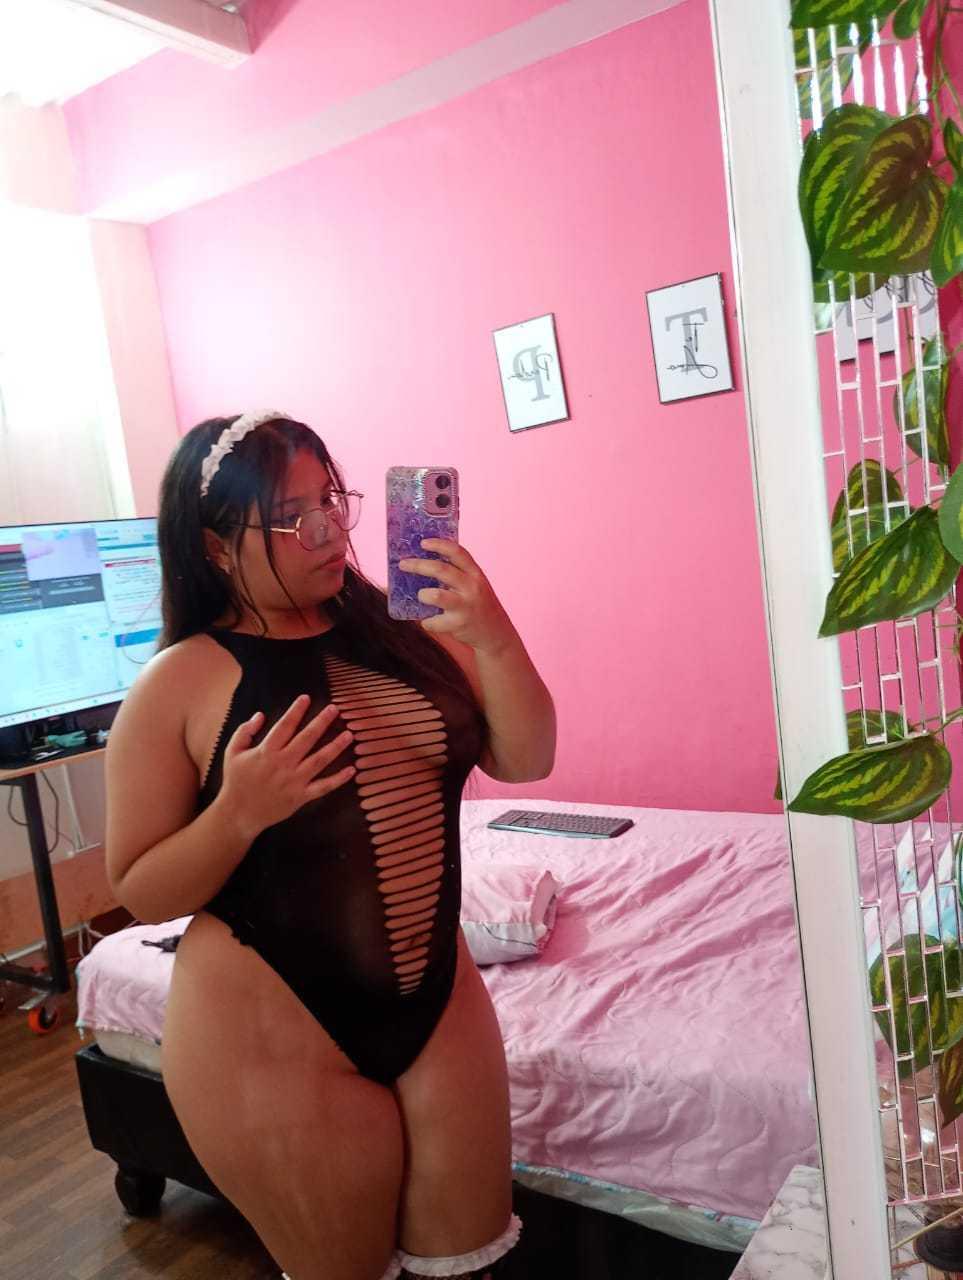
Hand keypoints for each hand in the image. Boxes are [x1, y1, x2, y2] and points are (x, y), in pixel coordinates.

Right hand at [219, 697, 354, 840]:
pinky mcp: (301, 797)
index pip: (284, 726)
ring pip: (319, 760)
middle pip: (306, 739)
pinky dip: (338, 779)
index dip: (296, 711)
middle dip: (321, 722)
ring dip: (335, 747)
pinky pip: (323, 787)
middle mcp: (282, 764)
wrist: (239, 814)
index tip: (307, 698)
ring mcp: (294, 781)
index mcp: (266, 752)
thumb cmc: (236, 781)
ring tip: (349, 734)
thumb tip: (260, 715)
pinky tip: (352, 769)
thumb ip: (245, 732)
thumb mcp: (232, 752)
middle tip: (335, 709)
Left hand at [398, 538, 516, 655]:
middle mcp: (472, 587)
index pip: (458, 552)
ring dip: (423, 595)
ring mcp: (465, 606)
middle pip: (441, 570)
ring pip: (436, 596)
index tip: (423, 542)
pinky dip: (427, 622)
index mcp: (475, 573)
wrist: (496, 634)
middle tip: (403, 564)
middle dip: (418, 565)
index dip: (439, 544)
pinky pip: (433, 621)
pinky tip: (430, 621)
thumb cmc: (478, 605)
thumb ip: (457, 574)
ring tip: (422, 596)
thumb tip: (423, 563)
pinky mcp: (458, 624)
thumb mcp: (474, 585)